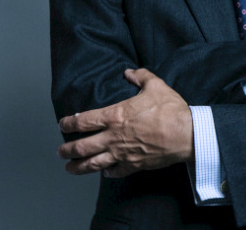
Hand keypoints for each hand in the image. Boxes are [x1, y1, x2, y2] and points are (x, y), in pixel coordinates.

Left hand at [57, 68, 193, 177]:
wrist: (185, 134)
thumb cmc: (170, 109)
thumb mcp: (155, 85)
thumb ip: (140, 76)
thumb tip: (129, 72)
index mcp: (115, 116)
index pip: (84, 121)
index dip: (69, 123)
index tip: (63, 124)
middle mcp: (113, 137)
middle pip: (82, 146)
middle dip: (67, 149)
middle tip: (60, 151)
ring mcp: (122, 153)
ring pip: (92, 164)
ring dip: (78, 167)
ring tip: (70, 168)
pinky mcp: (134, 165)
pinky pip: (114, 172)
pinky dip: (107, 173)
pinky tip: (104, 172)